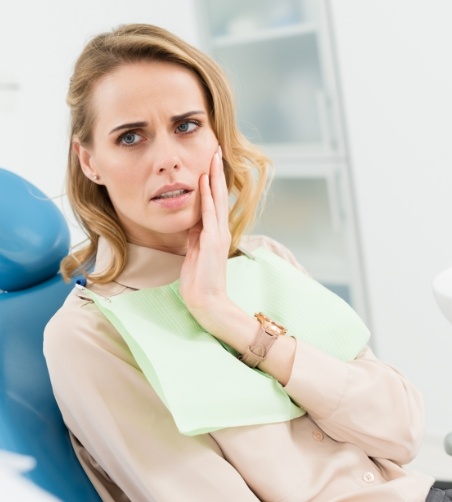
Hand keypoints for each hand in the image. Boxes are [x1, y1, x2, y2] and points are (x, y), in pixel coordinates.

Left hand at [179, 145, 231, 323]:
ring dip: (213, 177)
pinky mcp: (212, 241)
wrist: (207, 300)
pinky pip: (208, 214)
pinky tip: (204, 181)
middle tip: (215, 150)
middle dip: (216, 172)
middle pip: (218, 194)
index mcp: (214, 232)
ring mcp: (217, 235)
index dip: (211, 181)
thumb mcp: (195, 252)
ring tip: (213, 157)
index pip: (214, 201)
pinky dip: (206, 197)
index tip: (209, 162)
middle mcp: (219, 230)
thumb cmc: (200, 280)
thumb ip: (195, 235)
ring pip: (216, 199)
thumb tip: (192, 220)